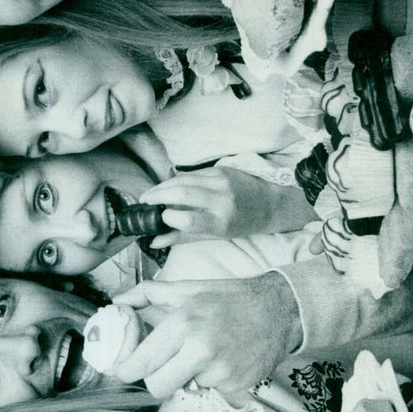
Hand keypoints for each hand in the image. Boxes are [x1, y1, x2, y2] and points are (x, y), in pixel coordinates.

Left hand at [111, 275, 302, 399]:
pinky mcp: (236, 386)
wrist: (279, 310)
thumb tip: (117, 301)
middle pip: (157, 387)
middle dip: (155, 379)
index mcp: (183, 323)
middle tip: (160, 366)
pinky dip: (211, 380)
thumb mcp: (187, 288)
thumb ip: (147, 294)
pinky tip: (223, 360)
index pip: (142, 362)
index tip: (121, 369)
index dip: (125, 370)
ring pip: (185, 388)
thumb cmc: (228, 298)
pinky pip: (210, 391)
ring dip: (188, 376)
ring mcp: (220, 372)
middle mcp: (200, 350)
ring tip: (203, 354)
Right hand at [140, 169, 268, 247]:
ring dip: (162, 185)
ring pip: (183, 179)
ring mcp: (221, 181)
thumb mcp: (215, 235)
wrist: (269, 204)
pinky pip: (191, 174)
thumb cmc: (241, 224)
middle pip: (182, 192)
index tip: (160, 218)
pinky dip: (176, 180)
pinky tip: (167, 187)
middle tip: (143, 201)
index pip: (190, 219)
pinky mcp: (220, 170)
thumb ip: (183, 237)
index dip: (169, 217)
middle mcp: (222, 200)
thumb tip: (155, 241)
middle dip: (157, 195)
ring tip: (150, 194)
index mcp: (222, 222)